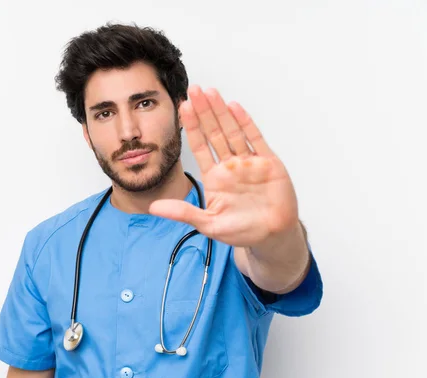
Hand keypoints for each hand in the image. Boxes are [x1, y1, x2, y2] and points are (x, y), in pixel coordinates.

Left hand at [149, 85, 299, 247]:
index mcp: (215, 178)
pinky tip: (234, 107)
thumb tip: (154, 208)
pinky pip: (255, 139)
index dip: (191, 127)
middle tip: (194, 90)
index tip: (182, 108)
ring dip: (221, 112)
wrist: (273, 237)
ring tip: (210, 92)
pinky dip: (246, 123)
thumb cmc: (242, 231)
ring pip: (233, 131)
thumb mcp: (208, 224)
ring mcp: (249, 162)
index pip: (200, 146)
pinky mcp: (268, 163)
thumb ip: (183, 213)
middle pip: (214, 133)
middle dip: (204, 112)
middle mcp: (230, 166)